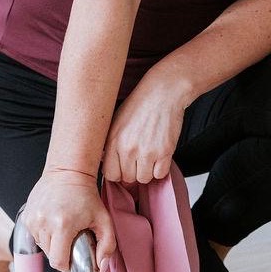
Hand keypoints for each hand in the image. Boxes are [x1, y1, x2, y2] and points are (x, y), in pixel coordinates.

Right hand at [22, 168, 115, 271]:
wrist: (67, 171)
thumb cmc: (86, 195)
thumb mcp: (104, 219)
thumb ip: (107, 246)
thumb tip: (100, 267)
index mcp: (63, 225)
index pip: (59, 262)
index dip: (68, 264)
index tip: (75, 255)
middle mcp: (44, 222)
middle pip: (50, 255)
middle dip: (62, 252)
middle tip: (72, 239)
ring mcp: (32, 219)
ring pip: (42, 246)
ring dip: (52, 243)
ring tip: (63, 228)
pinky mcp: (26, 216)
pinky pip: (35, 236)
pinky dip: (44, 234)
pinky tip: (54, 222)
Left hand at [102, 67, 189, 183]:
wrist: (163, 92)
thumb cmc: (140, 104)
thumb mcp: (116, 121)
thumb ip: (109, 143)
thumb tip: (106, 162)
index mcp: (113, 141)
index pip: (110, 174)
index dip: (117, 172)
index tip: (123, 167)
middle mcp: (128, 149)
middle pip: (127, 178)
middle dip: (133, 171)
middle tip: (139, 158)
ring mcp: (147, 152)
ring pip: (144, 179)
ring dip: (147, 170)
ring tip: (149, 155)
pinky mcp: (164, 152)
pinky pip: (160, 174)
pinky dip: (160, 168)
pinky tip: (159, 155)